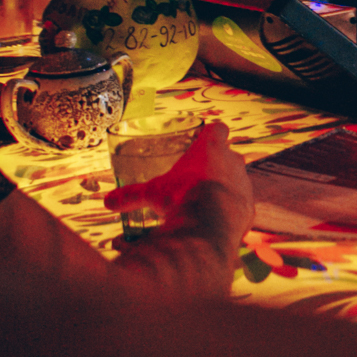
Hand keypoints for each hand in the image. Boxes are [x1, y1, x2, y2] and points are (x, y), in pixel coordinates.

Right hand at [105, 122, 252, 258]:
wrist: (208, 227)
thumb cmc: (179, 199)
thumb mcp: (151, 193)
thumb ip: (131, 195)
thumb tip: (107, 202)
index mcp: (211, 148)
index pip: (218, 129)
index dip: (211, 133)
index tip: (205, 138)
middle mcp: (234, 161)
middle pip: (229, 154)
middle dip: (217, 164)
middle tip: (199, 176)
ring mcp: (245, 183)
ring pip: (237, 180)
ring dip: (224, 188)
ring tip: (206, 202)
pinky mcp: (250, 207)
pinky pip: (241, 205)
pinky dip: (230, 211)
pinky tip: (216, 221)